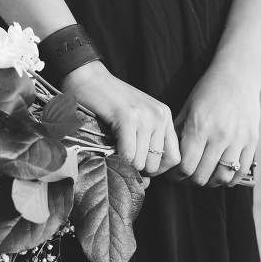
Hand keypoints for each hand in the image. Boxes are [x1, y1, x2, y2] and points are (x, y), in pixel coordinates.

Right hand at [60, 61, 180, 175]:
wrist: (86, 76)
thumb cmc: (105, 104)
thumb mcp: (133, 123)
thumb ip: (143, 149)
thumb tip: (145, 184)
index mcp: (164, 117)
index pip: (174, 159)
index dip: (156, 170)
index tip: (138, 167)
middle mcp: (159, 115)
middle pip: (156, 164)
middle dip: (137, 169)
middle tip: (120, 159)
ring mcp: (145, 116)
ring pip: (141, 163)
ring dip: (124, 164)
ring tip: (112, 151)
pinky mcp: (127, 117)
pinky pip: (128, 154)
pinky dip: (117, 159)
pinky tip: (108, 150)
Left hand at [166, 68, 259, 186]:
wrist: (237, 76)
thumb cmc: (206, 91)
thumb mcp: (186, 109)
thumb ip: (177, 134)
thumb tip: (167, 159)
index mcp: (199, 128)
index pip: (185, 167)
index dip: (176, 177)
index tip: (172, 176)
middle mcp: (219, 136)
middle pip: (201, 176)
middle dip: (189, 181)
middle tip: (185, 178)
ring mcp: (238, 139)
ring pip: (221, 177)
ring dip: (209, 182)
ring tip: (202, 178)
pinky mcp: (252, 141)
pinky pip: (241, 171)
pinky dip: (230, 179)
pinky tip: (221, 176)